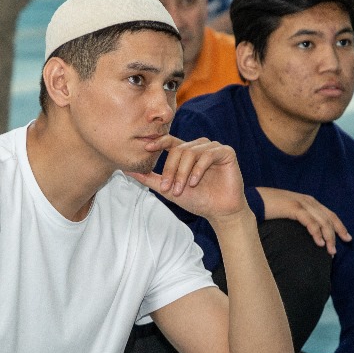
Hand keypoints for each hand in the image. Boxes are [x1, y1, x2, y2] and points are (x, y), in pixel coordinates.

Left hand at [128, 136, 245, 221]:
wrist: (219, 211)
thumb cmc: (197, 200)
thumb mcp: (169, 190)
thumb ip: (151, 179)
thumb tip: (127, 171)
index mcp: (186, 152)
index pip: (170, 141)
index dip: (158, 142)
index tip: (146, 148)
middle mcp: (199, 147)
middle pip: (179, 150)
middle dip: (171, 170)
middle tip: (168, 188)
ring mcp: (213, 148)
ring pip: (191, 152)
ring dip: (183, 172)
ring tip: (182, 188)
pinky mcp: (226, 152)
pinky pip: (208, 154)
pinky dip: (199, 169)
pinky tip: (194, 182)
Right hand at [259, 187, 349, 253]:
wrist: (253, 199)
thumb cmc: (268, 207)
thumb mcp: (287, 212)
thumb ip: (298, 218)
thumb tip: (307, 232)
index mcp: (308, 201)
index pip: (329, 214)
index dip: (339, 226)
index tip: (346, 238)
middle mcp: (308, 201)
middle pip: (329, 218)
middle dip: (336, 234)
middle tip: (336, 251)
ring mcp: (301, 203)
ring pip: (322, 221)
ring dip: (328, 237)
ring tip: (329, 251)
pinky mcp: (293, 207)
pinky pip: (309, 221)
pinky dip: (316, 232)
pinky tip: (319, 243)